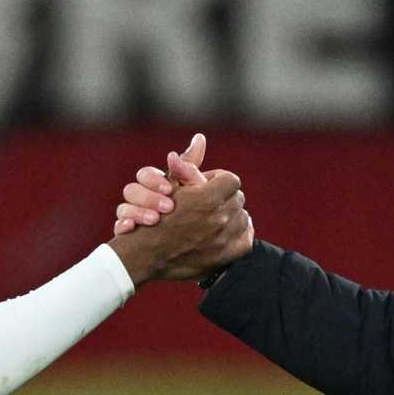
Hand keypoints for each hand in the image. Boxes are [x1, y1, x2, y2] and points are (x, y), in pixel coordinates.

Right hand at [106, 135, 253, 284]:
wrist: (147, 254)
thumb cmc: (154, 216)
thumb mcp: (168, 185)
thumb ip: (188, 165)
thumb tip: (200, 138)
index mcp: (208, 198)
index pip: (231, 180)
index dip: (219, 181)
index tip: (208, 186)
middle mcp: (220, 218)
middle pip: (237, 199)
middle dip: (224, 198)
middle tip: (210, 203)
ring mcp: (225, 239)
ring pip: (243, 217)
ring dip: (231, 215)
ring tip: (216, 217)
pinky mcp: (227, 256)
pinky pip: (247, 239)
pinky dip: (240, 233)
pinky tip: (227, 231)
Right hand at [114, 133, 207, 234]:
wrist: (190, 246)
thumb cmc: (194, 214)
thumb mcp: (196, 192)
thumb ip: (193, 169)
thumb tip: (200, 137)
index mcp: (154, 186)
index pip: (146, 175)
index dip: (154, 180)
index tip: (170, 189)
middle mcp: (140, 199)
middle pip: (131, 189)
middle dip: (148, 197)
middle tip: (168, 206)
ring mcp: (132, 217)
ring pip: (123, 208)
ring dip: (138, 212)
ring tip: (155, 219)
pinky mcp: (128, 236)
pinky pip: (118, 229)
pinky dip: (123, 226)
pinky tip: (132, 228)